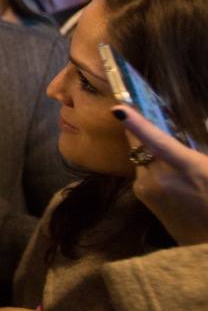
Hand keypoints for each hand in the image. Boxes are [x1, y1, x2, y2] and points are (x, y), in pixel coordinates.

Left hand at [115, 105, 207, 245]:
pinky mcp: (144, 201)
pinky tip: (168, 177)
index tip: (117, 109)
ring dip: (148, 153)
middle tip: (144, 119)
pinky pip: (143, 175)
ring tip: (169, 159)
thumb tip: (172, 142)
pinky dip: (151, 169)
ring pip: (141, 160)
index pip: (155, 141)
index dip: (137, 123)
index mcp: (187, 168)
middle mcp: (160, 179)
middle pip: (141, 146)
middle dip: (140, 133)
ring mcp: (148, 191)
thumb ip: (192, 154)